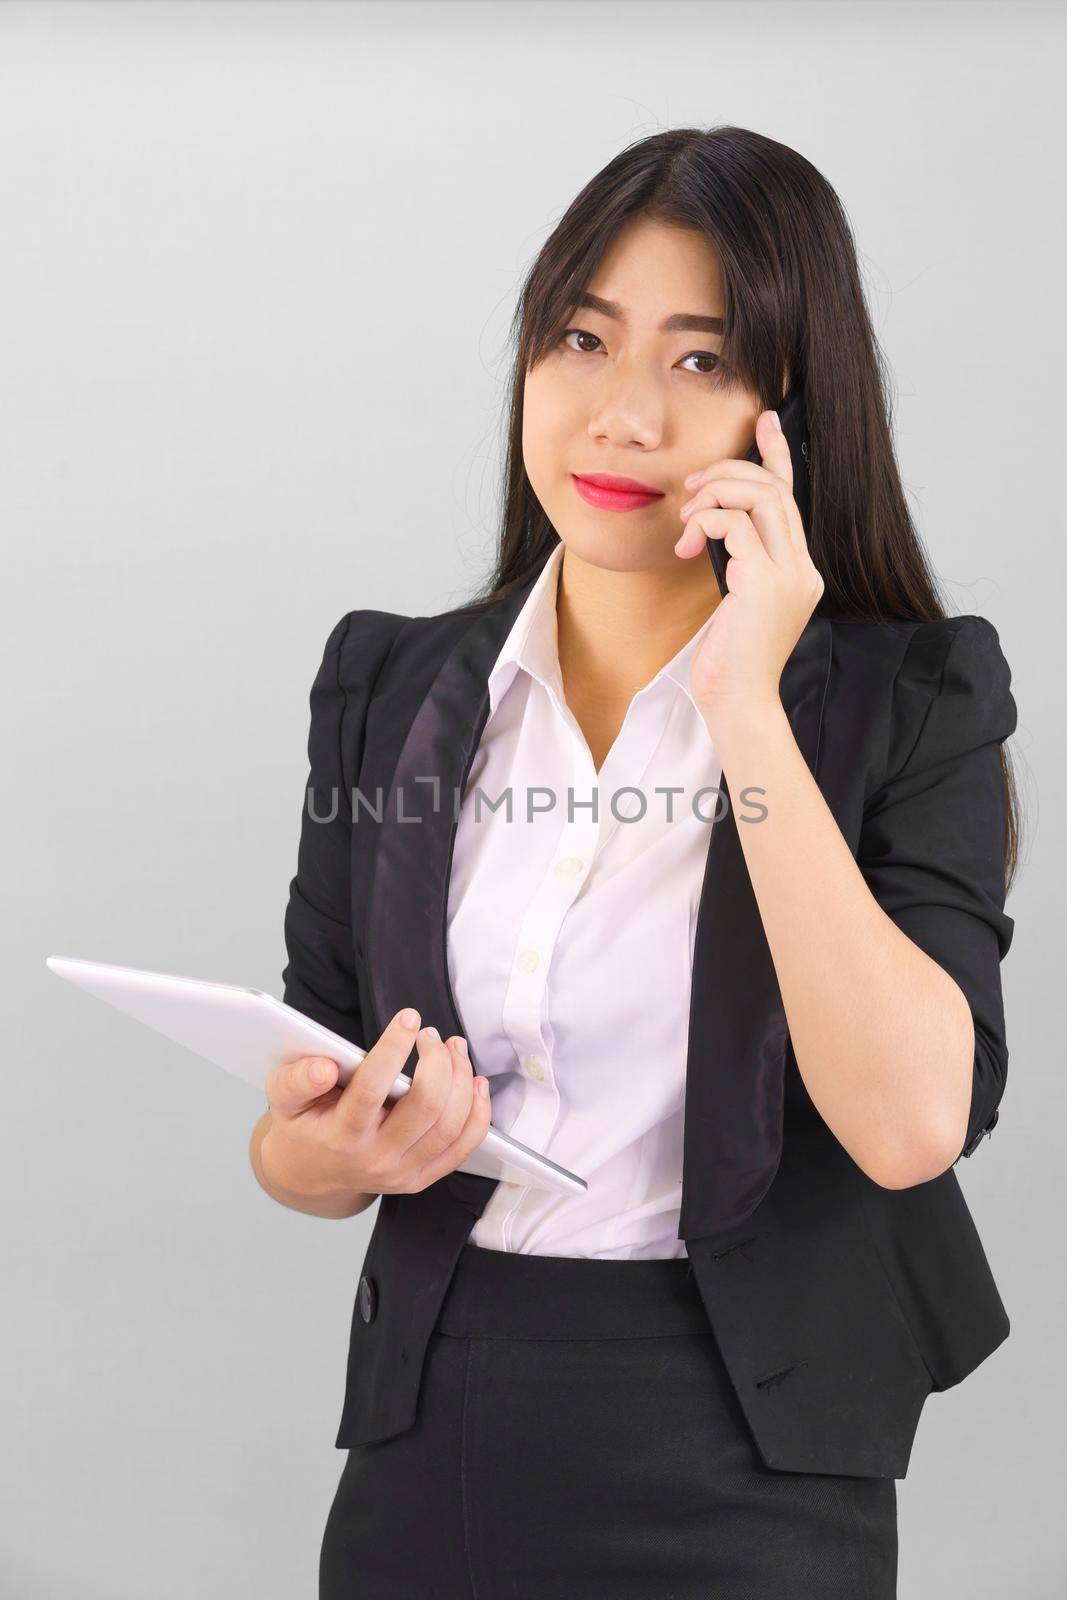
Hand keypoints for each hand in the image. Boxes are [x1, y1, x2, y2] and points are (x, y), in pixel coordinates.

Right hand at [259, 1009, 491, 1203]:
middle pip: (425, 1107)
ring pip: (451, 1125)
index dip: (394, 1048)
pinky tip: (475, 1082)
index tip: (408, 1018)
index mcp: (341, 1137)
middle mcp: (376, 1159)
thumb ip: (296, 1080)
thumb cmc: (302, 1127)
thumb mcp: (283, 1100)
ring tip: (453, 1048)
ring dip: (461, 1078)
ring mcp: (403, 1173)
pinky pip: (463, 1146)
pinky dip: (478, 1112)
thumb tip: (323, 1067)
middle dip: (437, 1060)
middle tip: (431, 1034)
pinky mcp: (422, 1177)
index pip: (372, 1090)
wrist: (309, 1174)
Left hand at [674, 409, 823, 727]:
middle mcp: (802, 568)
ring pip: (759, 498)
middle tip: (693, 488)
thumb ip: (740, 562)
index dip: (779, 454)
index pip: (793, 498)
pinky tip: (686, 547)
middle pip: (774, 489)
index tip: (766, 421)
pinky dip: (705, 523)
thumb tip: (716, 525)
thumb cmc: (730, 661)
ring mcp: (788, 576)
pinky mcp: (764, 584)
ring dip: (714, 496)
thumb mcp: (737, 602)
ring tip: (687, 521)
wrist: (737, 703)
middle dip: (730, 473)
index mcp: (800, 569)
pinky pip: (734, 525)